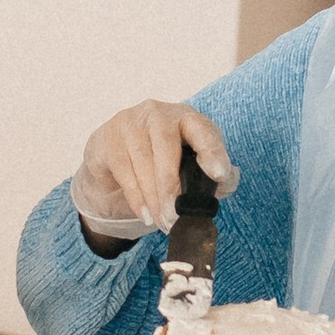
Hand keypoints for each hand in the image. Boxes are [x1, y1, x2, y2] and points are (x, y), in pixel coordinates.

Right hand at [69, 100, 234, 243]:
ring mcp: (130, 123)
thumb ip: (214, 175)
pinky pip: (123, 170)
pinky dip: (136, 197)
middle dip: (171, 186)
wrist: (114, 162)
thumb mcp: (191, 167)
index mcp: (186, 118)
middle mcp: (158, 113)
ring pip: (143, 161)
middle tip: (175, 217)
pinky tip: (145, 214)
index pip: (202, 130)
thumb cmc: (159, 163)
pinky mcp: (108, 138)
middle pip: (166, 147)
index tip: (219, 174)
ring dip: (153, 197)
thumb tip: (226, 180)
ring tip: (162, 221)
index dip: (212, 151)